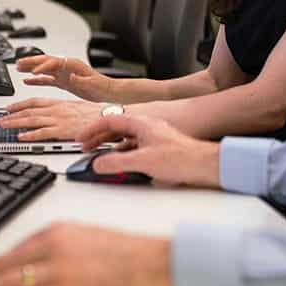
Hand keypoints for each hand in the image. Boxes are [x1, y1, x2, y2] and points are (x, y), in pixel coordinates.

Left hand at [0, 98, 102, 140]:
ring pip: (32, 120)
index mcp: (60, 103)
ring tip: (3, 127)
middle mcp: (57, 110)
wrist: (110, 116)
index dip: (20, 104)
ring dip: (15, 123)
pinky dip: (30, 135)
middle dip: (12, 115)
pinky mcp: (63, 131)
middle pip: (29, 111)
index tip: (9, 108)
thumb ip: (65, 112)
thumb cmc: (98, 114)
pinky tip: (20, 138)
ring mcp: (59, 120)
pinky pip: (42, 133)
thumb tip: (57, 119)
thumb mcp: (78, 109)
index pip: (35, 102)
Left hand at [0, 222, 173, 285]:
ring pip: (9, 283)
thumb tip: (33, 266)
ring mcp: (60, 269)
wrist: (156, 264)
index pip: (12, 250)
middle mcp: (55, 246)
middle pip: (4, 266)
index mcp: (59, 230)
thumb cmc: (129, 254)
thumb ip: (59, 248)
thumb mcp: (87, 239)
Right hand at [14, 55, 112, 101]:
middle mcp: (67, 67)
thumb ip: (82, 79)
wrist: (108, 91)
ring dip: (30, 68)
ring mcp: (63, 74)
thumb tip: (72, 75)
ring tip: (17, 68)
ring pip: (43, 69)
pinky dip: (36, 79)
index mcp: (73, 65)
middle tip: (18, 63)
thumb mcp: (93, 83)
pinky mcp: (63, 81)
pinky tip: (27, 80)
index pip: (54, 62)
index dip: (42, 66)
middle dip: (31, 61)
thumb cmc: (102, 86)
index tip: (32, 71)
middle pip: (45, 61)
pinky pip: (46, 79)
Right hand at [78, 114, 220, 187]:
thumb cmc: (181, 157)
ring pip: (125, 139)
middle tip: (86, 148)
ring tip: (99, 157)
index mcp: (140, 123)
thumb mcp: (142, 161)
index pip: (109, 120)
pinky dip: (122, 153)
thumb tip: (99, 164)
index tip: (81, 138)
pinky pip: (134, 147)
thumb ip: (117, 163)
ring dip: (110, 147)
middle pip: (115, 129)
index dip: (92, 129)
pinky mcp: (158, 148)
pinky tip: (121, 164)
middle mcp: (145, 127)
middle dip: (98, 138)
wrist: (204, 164)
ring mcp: (152, 137)